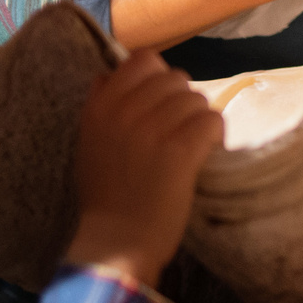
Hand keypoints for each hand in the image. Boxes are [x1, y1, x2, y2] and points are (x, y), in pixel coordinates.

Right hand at [62, 48, 223, 288]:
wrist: (116, 243)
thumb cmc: (106, 197)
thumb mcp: (90, 142)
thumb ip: (103, 106)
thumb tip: (112, 72)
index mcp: (99, 106)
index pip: (143, 60)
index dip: (158, 78)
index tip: (160, 104)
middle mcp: (124, 111)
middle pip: (175, 78)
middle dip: (181, 103)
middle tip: (177, 132)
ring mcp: (153, 129)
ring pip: (196, 99)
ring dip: (197, 121)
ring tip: (188, 148)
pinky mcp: (180, 149)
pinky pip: (211, 121)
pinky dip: (213, 137)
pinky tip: (202, 154)